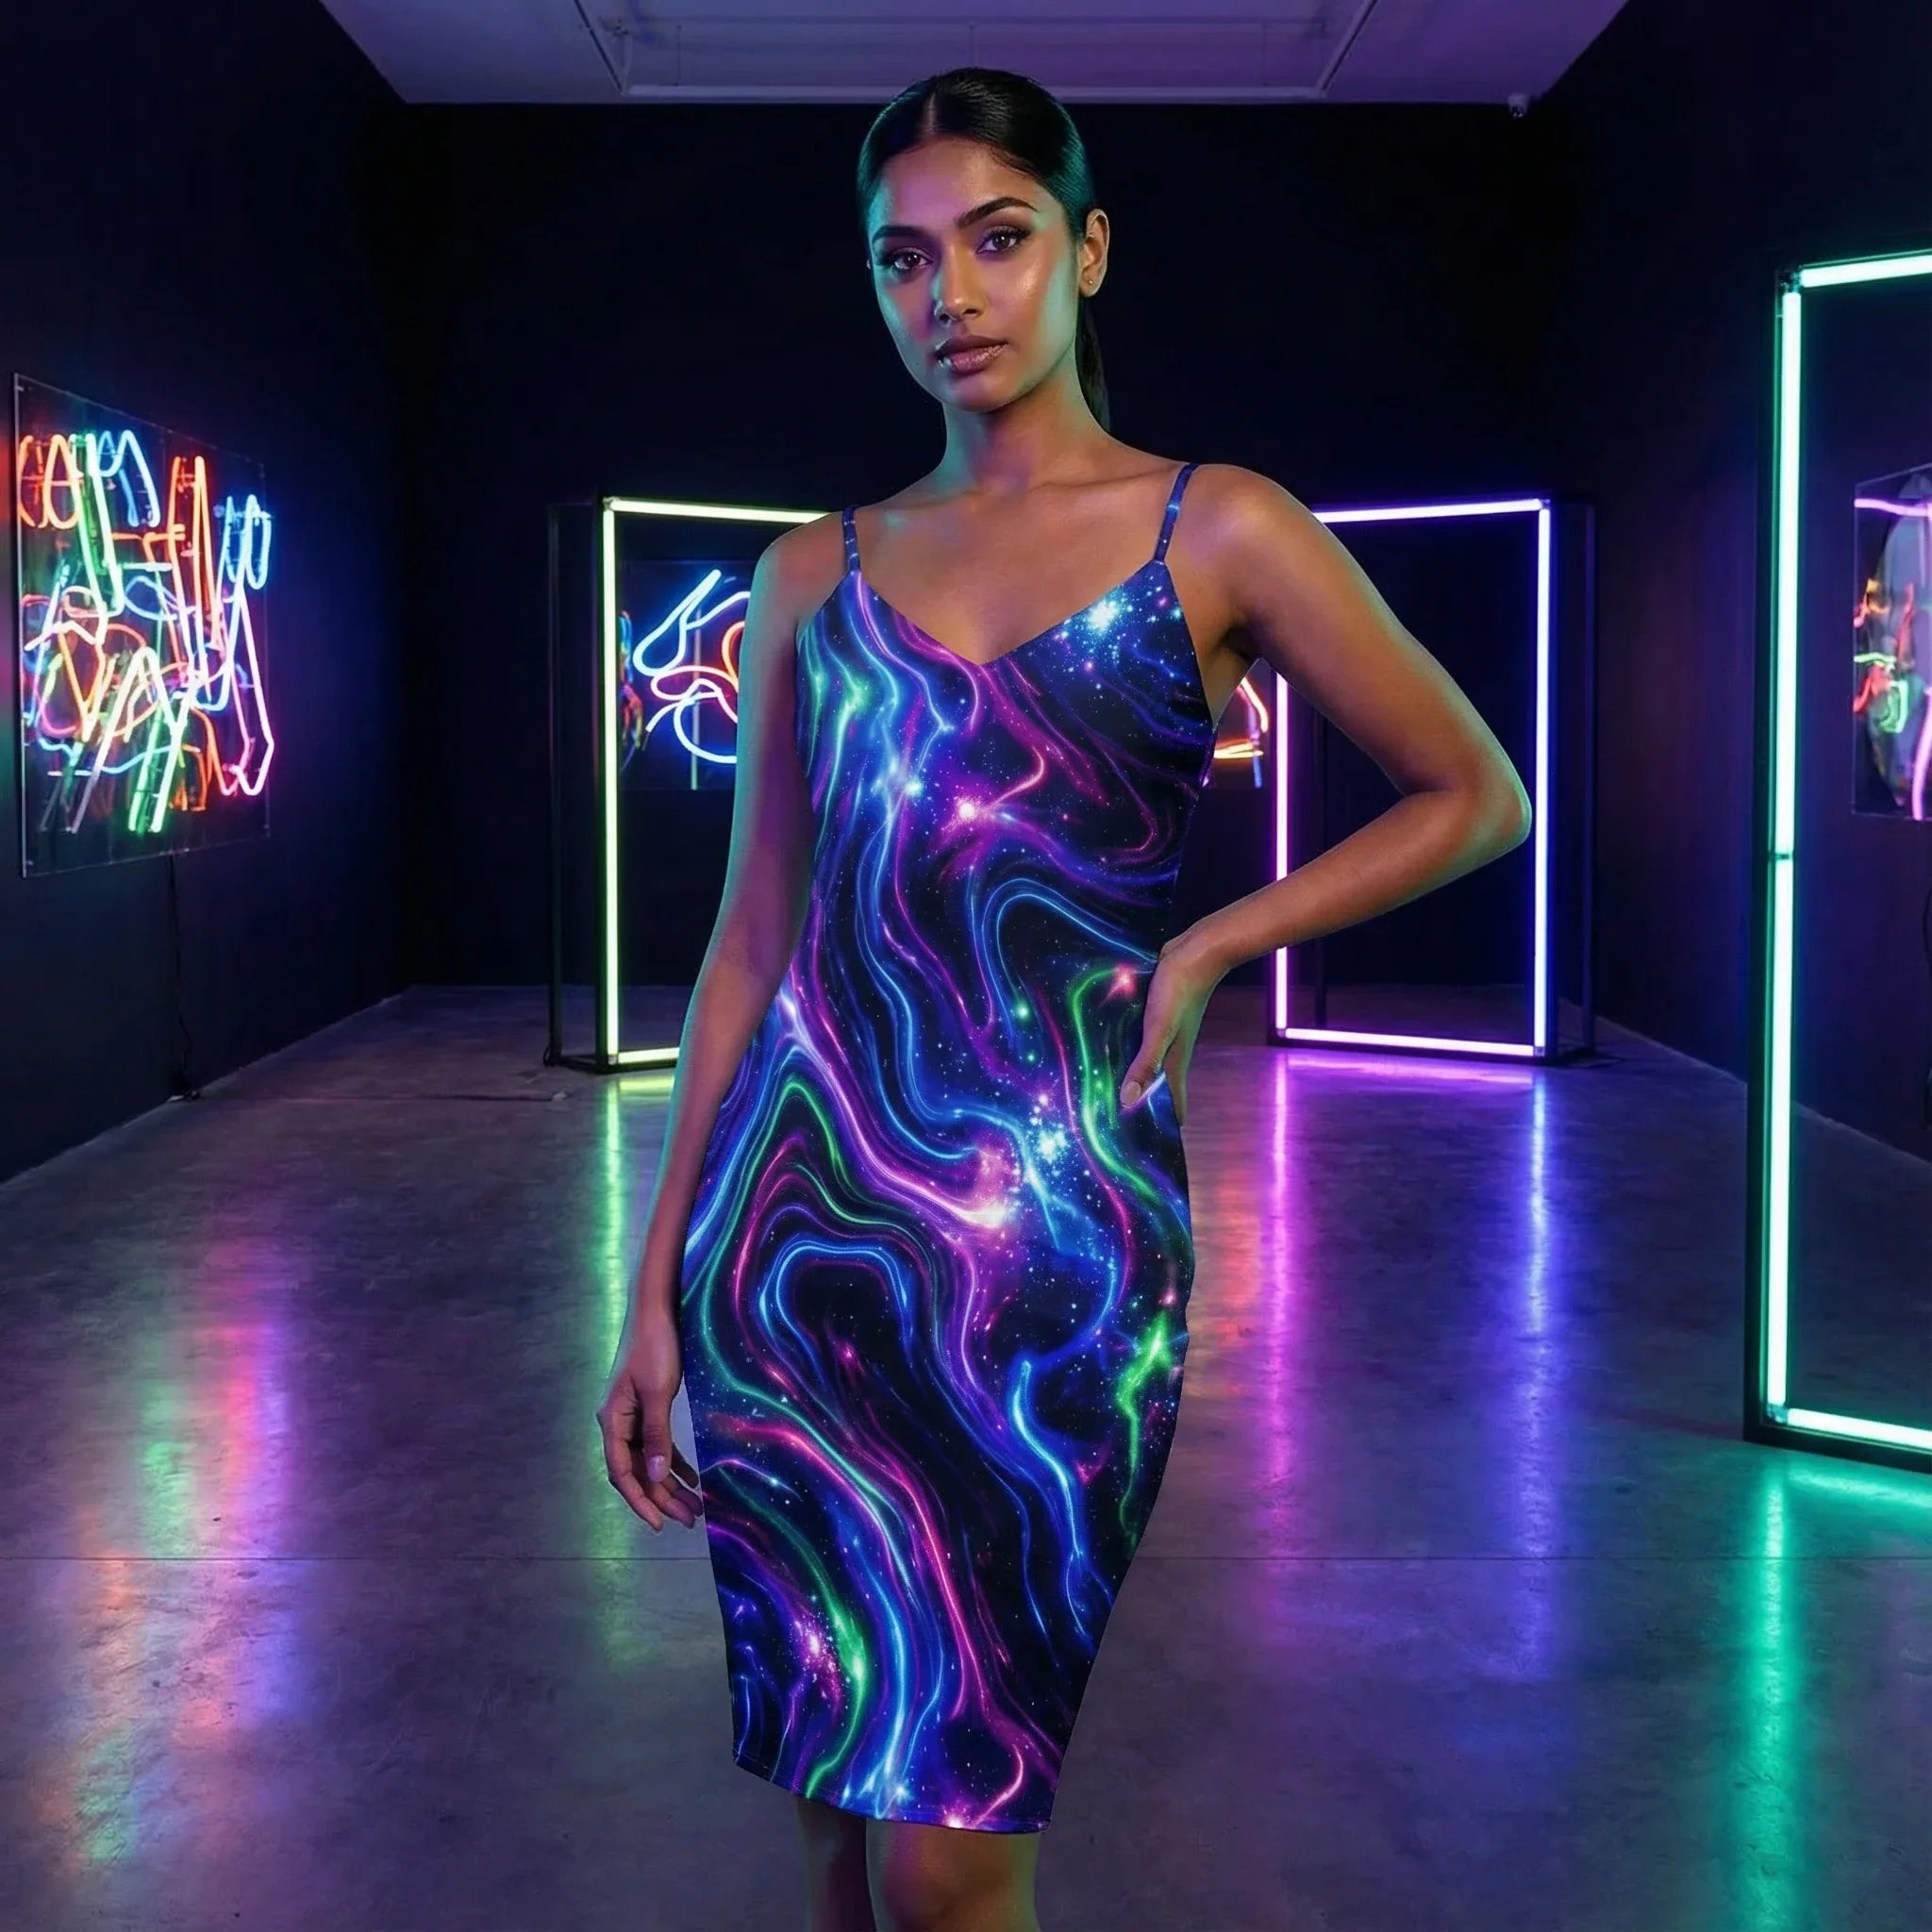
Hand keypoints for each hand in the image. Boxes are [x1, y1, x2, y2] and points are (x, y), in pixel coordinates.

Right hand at [597, 1294, 704, 1532]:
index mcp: (612, 1421)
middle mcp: (618, 1423)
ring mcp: (632, 1417)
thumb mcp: (658, 1392)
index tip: (660, 1523)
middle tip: (689, 1519)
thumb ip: (656, 1434)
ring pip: (650, 1461)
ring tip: (694, 1507)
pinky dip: (674, 1462)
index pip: (622, 1472)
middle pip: (638, 1472)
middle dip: (662, 1498)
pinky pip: (658, 1445)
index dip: (640, 1500)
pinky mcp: (647, 1409)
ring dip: (670, 1484)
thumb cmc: (655, 1348)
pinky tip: (692, 1478)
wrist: (656, 1313)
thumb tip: (656, 1476)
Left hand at [1118, 927, 1219, 1126]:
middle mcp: (1173, 1050)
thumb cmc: (1180, 990)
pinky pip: (1143, 1041)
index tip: (1152, 1147)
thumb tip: (1128, 1101)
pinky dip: (1131, 1051)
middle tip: (1122, 1124)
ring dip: (1137, 1078)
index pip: (1172, 1102)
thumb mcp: (1159, 1028)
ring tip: (1113, 1092)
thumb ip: (1145, 1063)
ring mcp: (1167, 1032)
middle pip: (1160, 1086)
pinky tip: (1113, 1049)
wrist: (1199, 951)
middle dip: (1146, 1106)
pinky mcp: (1159, 1014)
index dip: (1164, 1124)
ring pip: (1150, 1063)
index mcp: (1175, 1060)